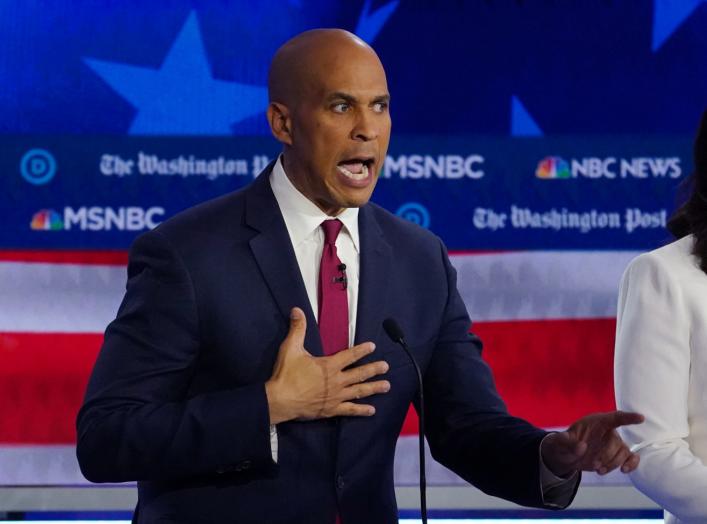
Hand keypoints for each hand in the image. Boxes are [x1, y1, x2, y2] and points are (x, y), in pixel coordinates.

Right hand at [265, 307, 390, 424]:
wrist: (280, 400)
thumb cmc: (286, 374)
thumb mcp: (291, 348)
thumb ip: (297, 329)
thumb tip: (297, 310)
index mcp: (329, 365)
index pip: (350, 355)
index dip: (362, 350)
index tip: (373, 346)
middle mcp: (336, 381)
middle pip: (360, 373)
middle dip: (374, 369)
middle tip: (386, 366)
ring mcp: (336, 396)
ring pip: (359, 391)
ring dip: (374, 388)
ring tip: (387, 386)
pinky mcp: (331, 410)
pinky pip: (350, 410)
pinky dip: (361, 410)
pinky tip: (372, 410)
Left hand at [541, 410, 644, 477]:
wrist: (567, 456)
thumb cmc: (564, 444)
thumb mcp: (559, 442)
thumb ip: (566, 442)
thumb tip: (582, 447)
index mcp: (596, 421)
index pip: (614, 417)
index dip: (628, 417)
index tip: (641, 418)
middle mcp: (608, 431)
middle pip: (616, 441)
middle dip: (607, 455)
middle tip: (594, 464)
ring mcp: (614, 443)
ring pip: (623, 452)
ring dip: (613, 463)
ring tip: (598, 470)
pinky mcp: (617, 455)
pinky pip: (630, 458)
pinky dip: (631, 464)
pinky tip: (624, 470)